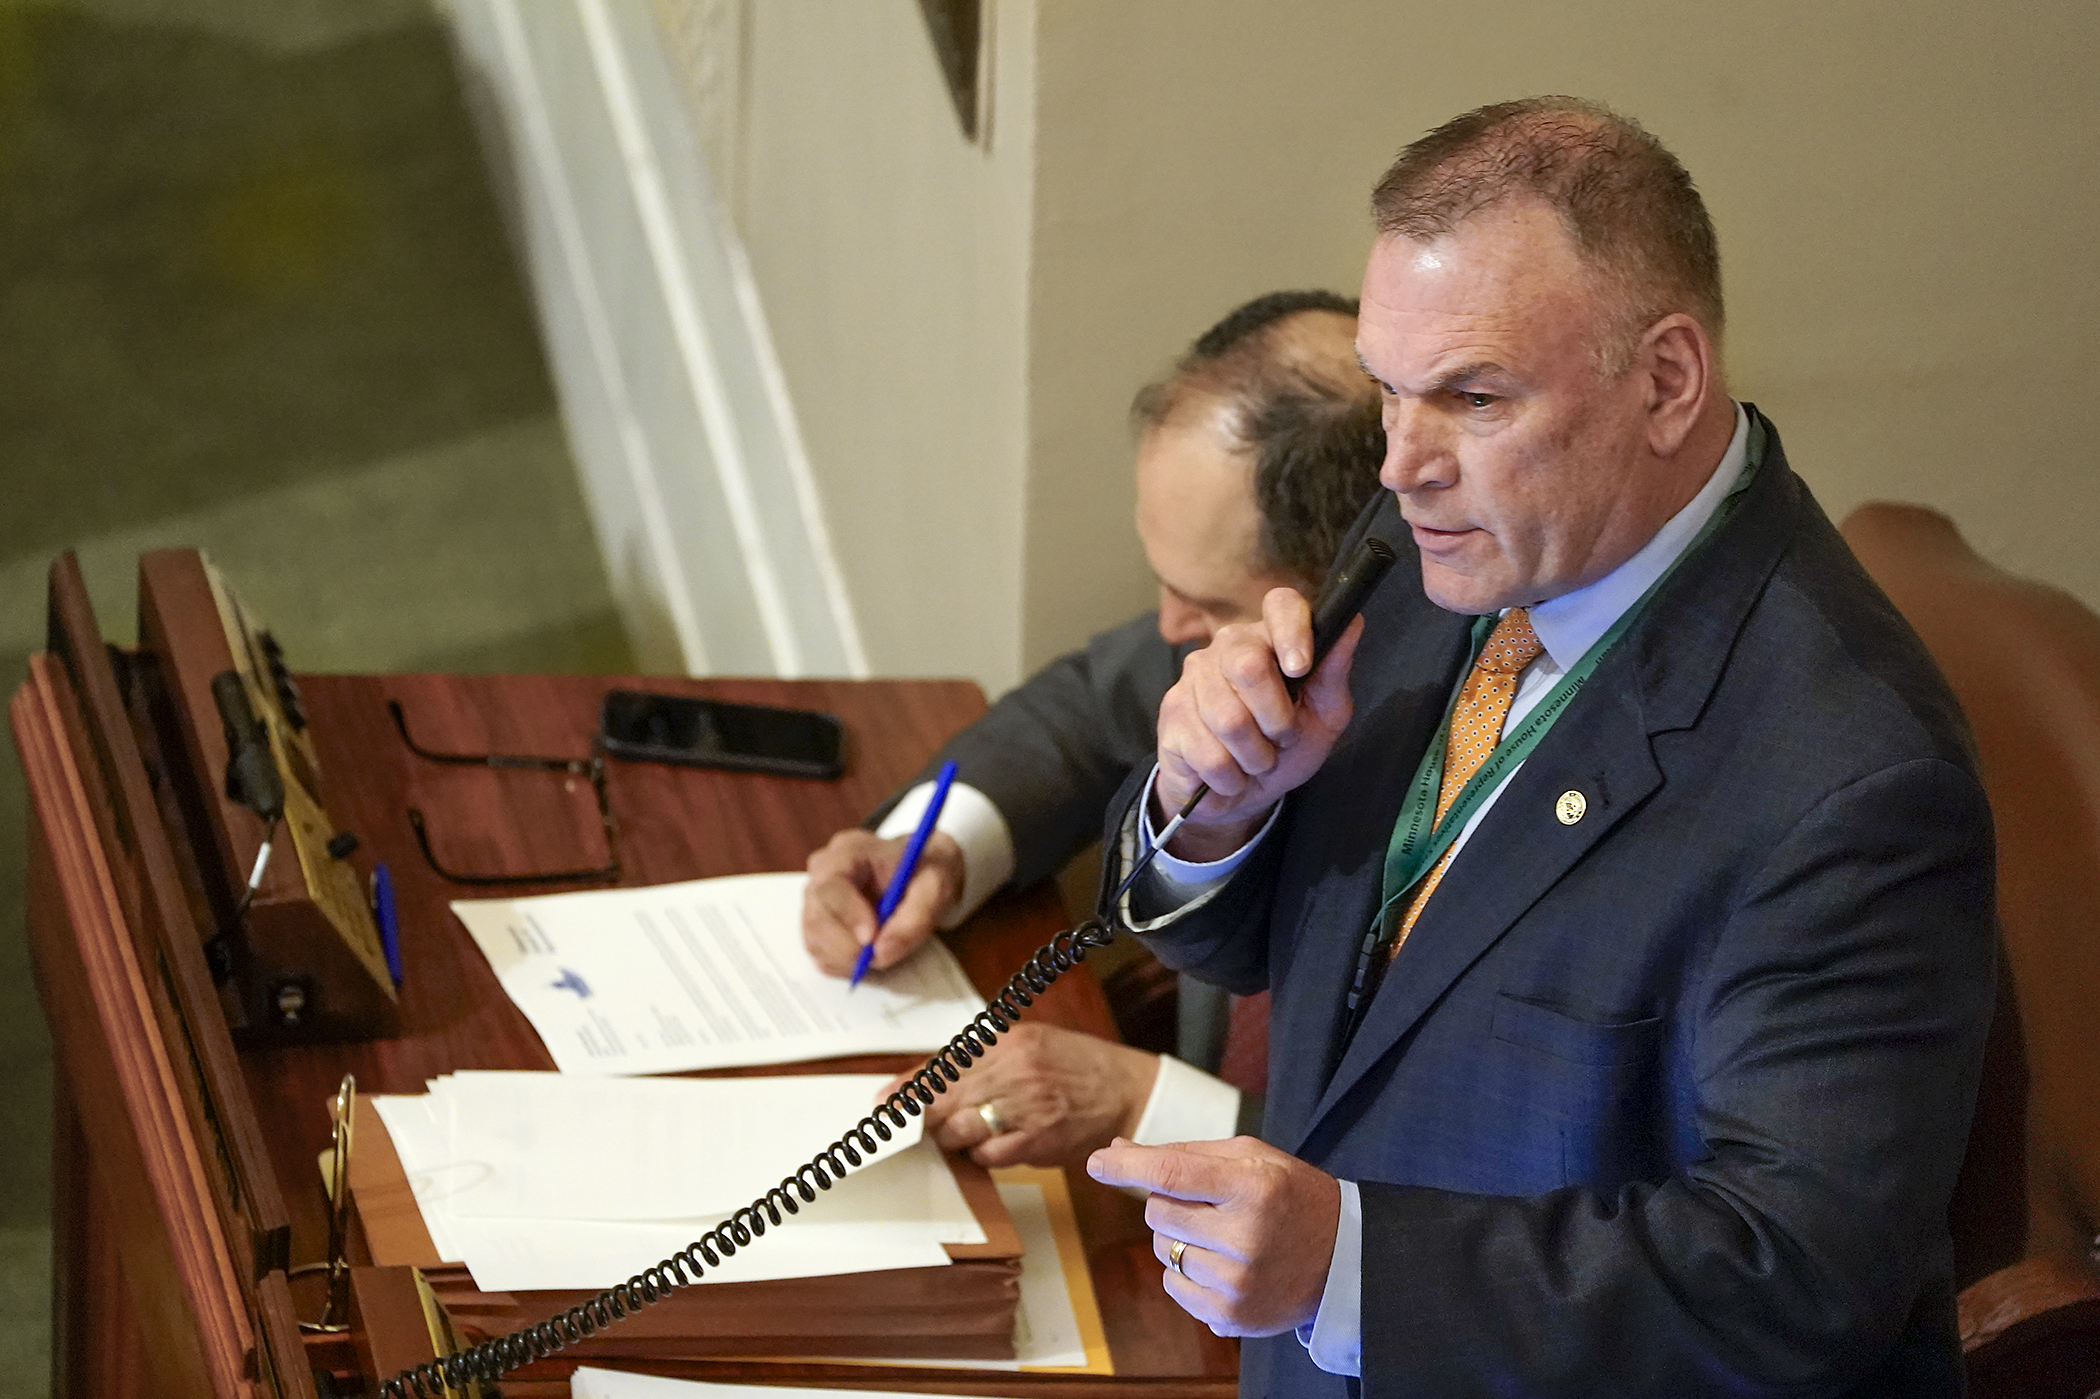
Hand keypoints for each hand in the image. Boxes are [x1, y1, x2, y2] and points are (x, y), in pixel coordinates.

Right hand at [801, 828, 964, 976]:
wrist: (918, 872)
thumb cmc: (923, 873)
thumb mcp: (934, 888)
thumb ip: (915, 918)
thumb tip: (881, 953)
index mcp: (849, 850)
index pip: (832, 885)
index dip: (848, 915)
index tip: (872, 939)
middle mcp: (823, 872)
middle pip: (816, 916)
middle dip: (847, 946)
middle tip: (878, 957)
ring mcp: (815, 898)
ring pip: (814, 939)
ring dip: (847, 958)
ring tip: (881, 950)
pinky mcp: (816, 922)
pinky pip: (819, 952)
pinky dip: (843, 964)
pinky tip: (868, 953)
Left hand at [880, 1023, 1159, 1167]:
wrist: (1127, 1093)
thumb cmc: (1076, 1067)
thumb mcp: (1029, 1043)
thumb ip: (981, 1057)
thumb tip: (927, 1080)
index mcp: (1007, 1040)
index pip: (942, 1065)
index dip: (907, 1089)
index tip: (883, 1104)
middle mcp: (1014, 1070)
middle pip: (943, 1100)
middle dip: (921, 1118)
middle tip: (908, 1128)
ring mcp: (1025, 1107)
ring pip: (960, 1131)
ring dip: (953, 1138)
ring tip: (965, 1132)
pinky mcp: (1036, 1140)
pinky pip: (987, 1156)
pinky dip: (982, 1155)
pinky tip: (993, 1145)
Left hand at [1086, 1135, 1339, 1336]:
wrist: (1344, 1258)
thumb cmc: (1289, 1194)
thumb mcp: (1251, 1158)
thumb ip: (1184, 1153)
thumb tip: (1116, 1151)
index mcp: (1253, 1186)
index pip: (1172, 1173)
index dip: (1128, 1166)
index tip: (1096, 1162)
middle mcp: (1245, 1237)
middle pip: (1158, 1212)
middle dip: (1170, 1202)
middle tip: (1209, 1204)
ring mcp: (1237, 1283)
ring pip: (1163, 1250)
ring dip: (1180, 1238)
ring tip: (1224, 1236)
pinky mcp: (1231, 1317)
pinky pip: (1173, 1286)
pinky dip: (1187, 1272)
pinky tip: (1225, 1265)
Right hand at [1154, 588, 1362, 859]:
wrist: (1238, 794)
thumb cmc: (1284, 749)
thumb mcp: (1323, 715)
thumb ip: (1334, 673)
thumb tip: (1352, 621)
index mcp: (1268, 639)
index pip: (1280, 604)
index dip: (1293, 631)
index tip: (1300, 668)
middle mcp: (1224, 649)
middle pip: (1248, 666)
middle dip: (1276, 719)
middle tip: (1281, 738)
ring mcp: (1191, 681)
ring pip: (1230, 720)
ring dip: (1256, 756)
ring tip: (1255, 760)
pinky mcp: (1171, 717)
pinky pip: (1209, 755)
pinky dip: (1231, 777)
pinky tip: (1229, 774)